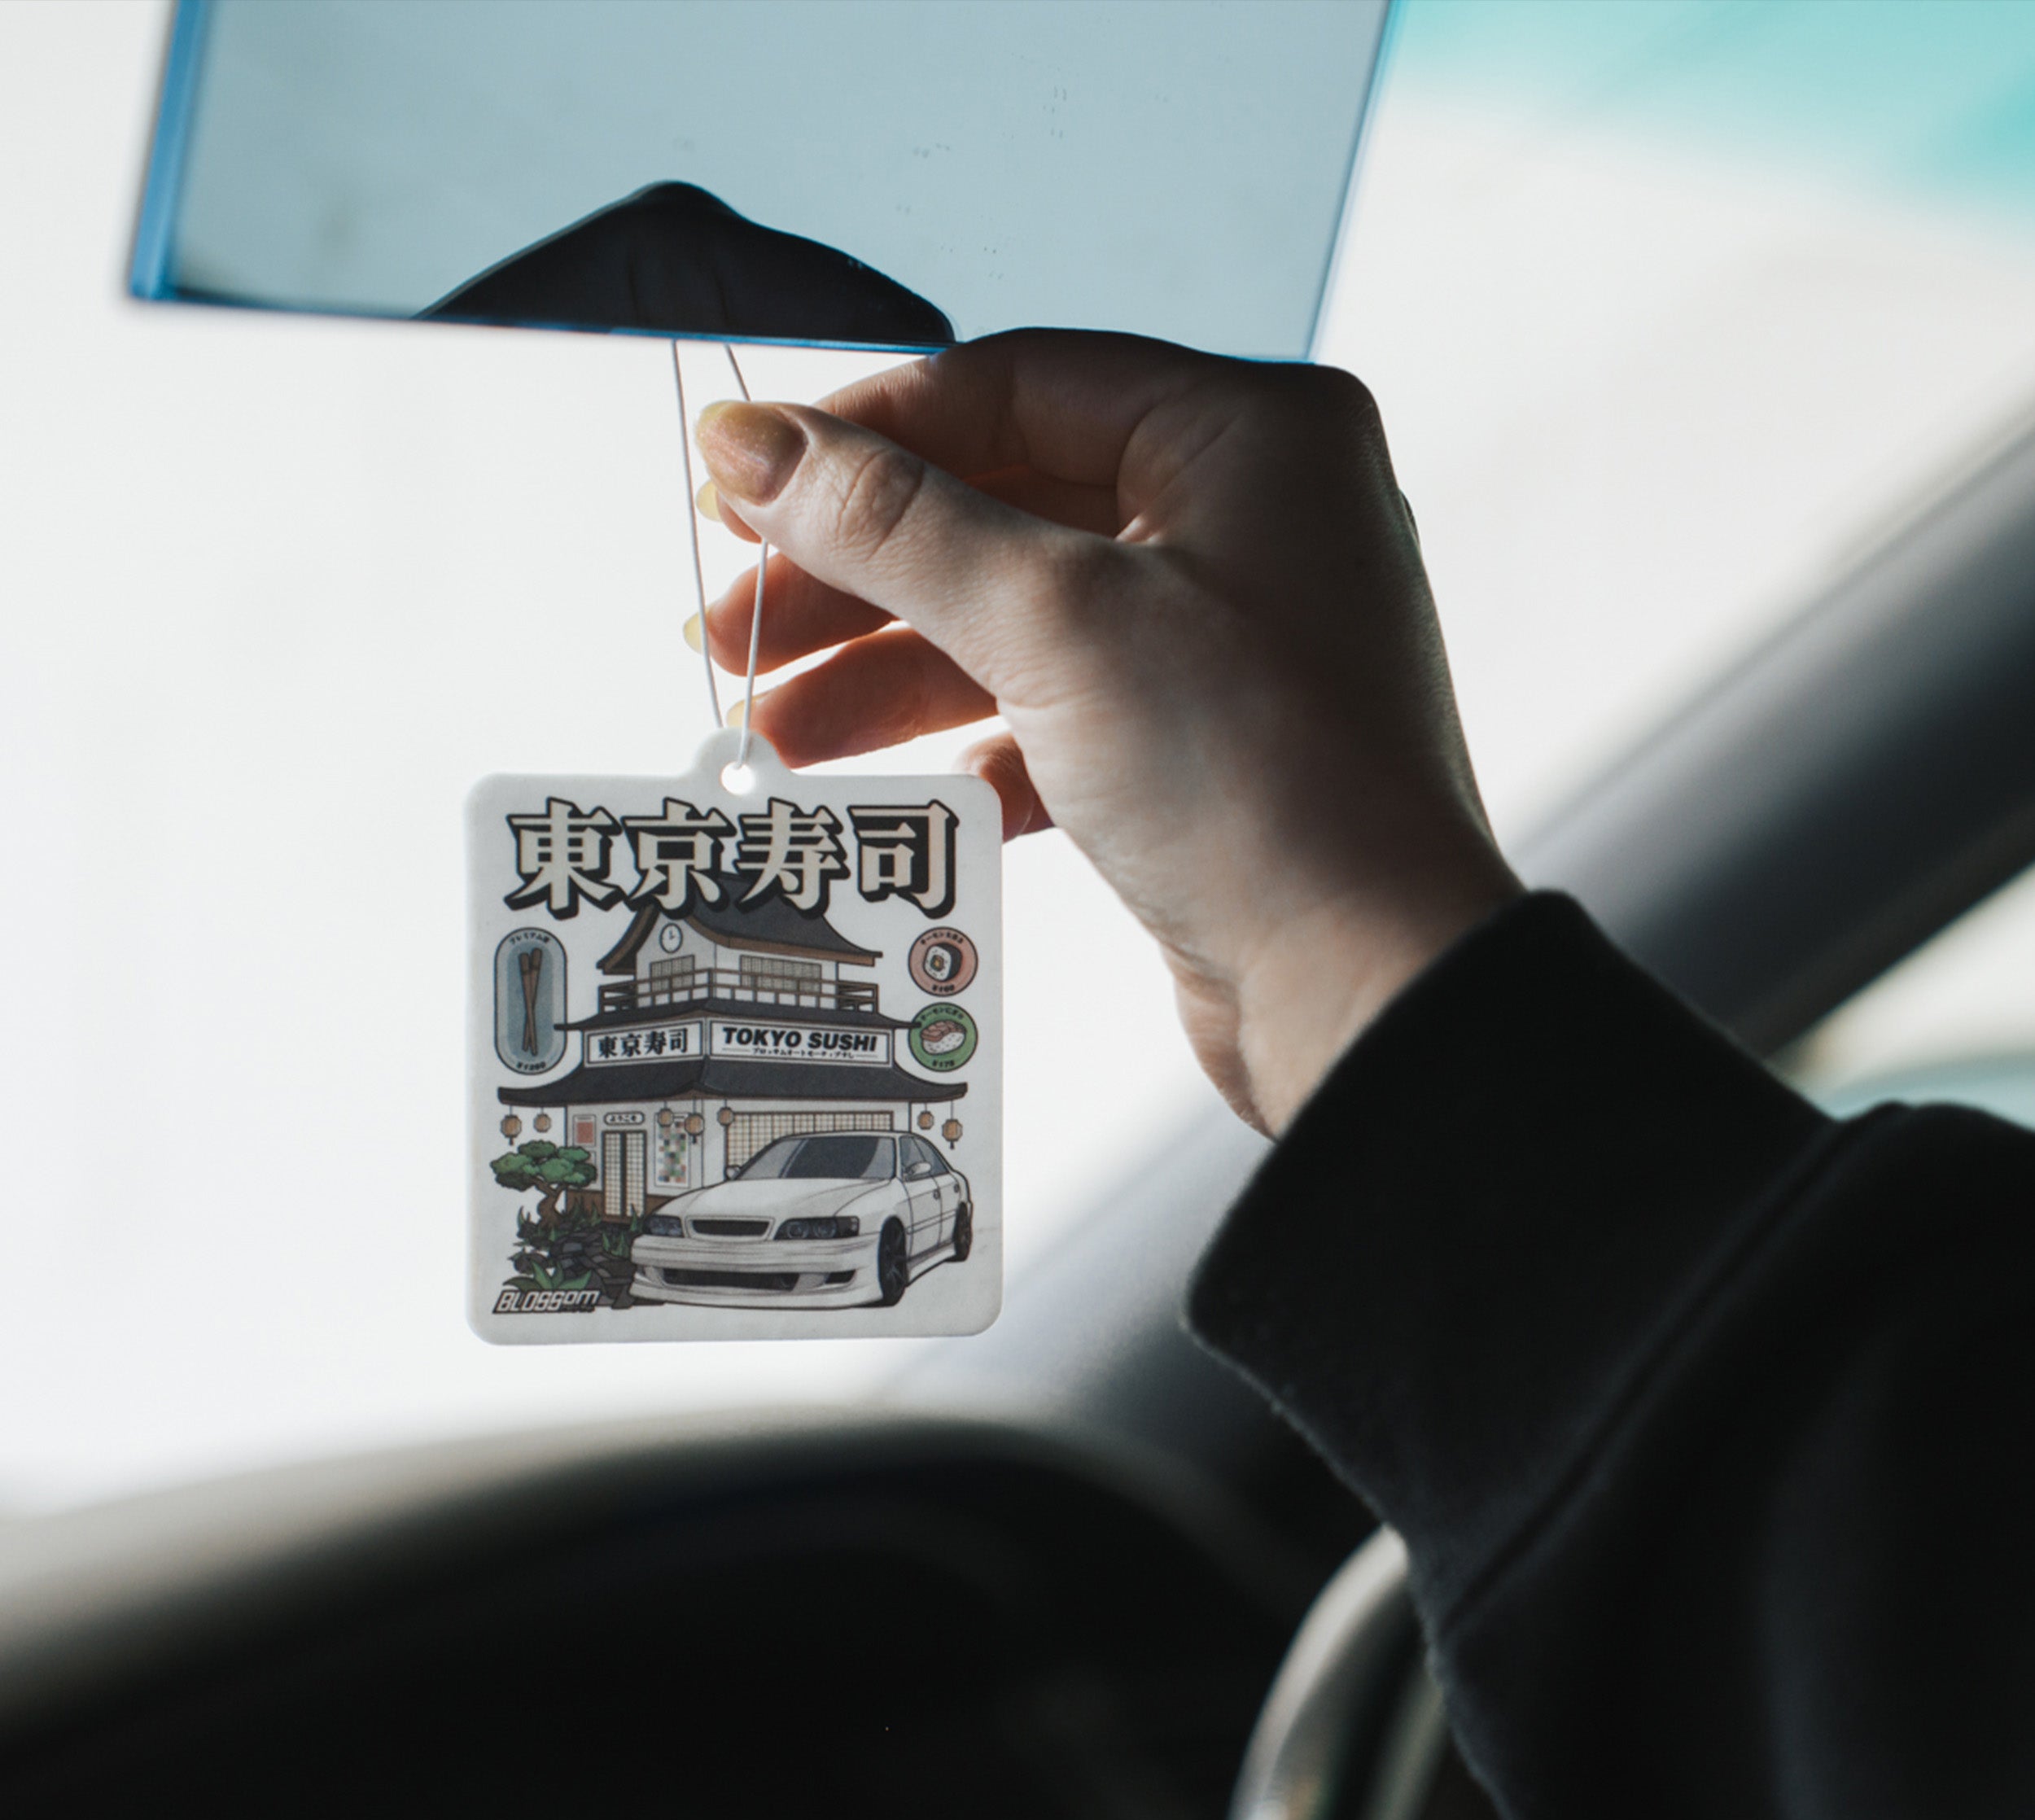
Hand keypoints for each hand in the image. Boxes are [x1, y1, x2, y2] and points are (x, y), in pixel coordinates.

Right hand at [693, 331, 1519, 1134]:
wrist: (1363, 990)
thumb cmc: (1263, 784)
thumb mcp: (1056, 622)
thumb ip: (894, 525)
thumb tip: (751, 442)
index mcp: (1249, 436)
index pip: (1014, 386)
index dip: (863, 435)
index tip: (741, 481)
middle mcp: (1248, 520)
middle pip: (1003, 507)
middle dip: (858, 576)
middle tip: (730, 629)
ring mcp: (1227, 639)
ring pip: (1018, 620)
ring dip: (886, 673)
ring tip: (768, 730)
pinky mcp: (1201, 747)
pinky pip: (1054, 712)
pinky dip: (965, 744)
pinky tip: (883, 787)